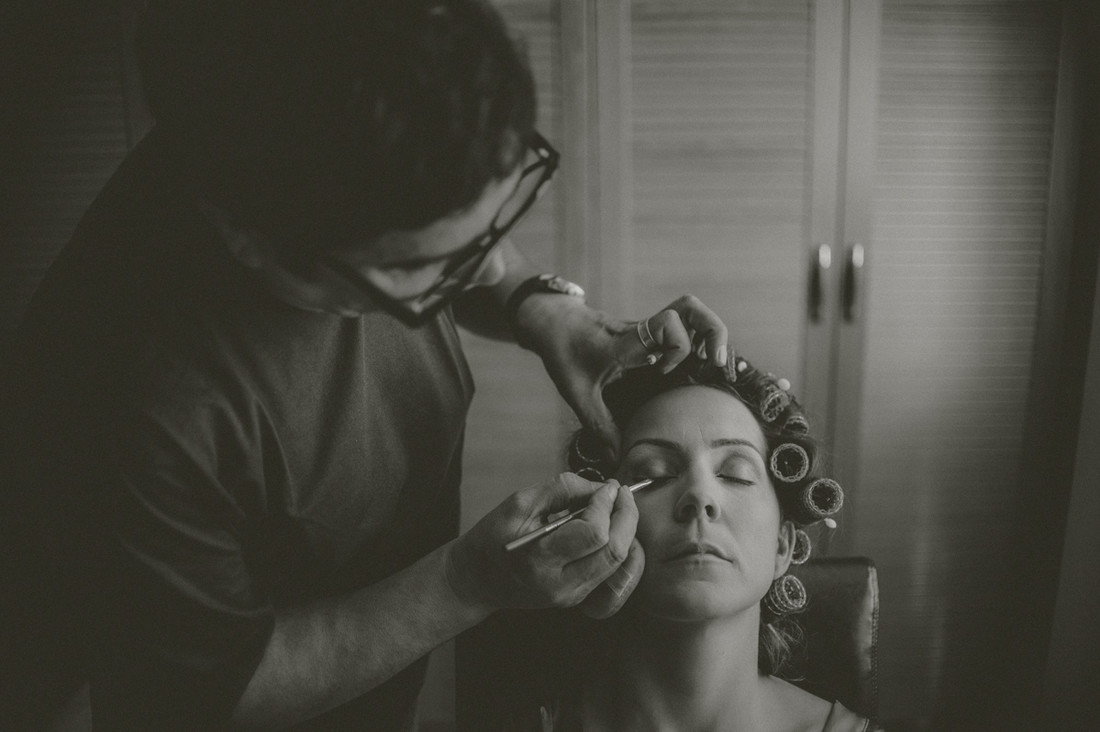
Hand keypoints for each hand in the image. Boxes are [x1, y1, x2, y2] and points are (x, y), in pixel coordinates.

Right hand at [445, 473, 641, 616]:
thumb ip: (563, 489)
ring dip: (625, 530)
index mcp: (539, 560)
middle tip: (621, 493)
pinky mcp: (577, 598)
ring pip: (619, 563)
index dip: (606, 504)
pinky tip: (609, 528)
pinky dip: (618, 545)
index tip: (609, 485)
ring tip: (616, 508)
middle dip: (626, 516)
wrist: (477, 580)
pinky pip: (612, 572)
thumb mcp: (519, 504)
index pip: (593, 534)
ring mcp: (571, 596)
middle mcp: (560, 585)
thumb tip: (602, 487)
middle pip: (614, 551)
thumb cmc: (493, 538)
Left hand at [514, 294, 729, 459]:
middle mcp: (643, 329)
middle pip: (690, 307)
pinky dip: (698, 339)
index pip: (667, 324)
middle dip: (712, 331)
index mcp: (627, 342)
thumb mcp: (577, 393)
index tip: (661, 371)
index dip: (677, 347)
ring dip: (709, 332)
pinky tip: (695, 363)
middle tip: (713, 361)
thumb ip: (599, 426)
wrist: (554, 322)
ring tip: (711, 361)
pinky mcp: (650, 330)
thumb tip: (618, 460)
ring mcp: (649, 326)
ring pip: (691, 310)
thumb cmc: (564, 353)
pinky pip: (684, 324)